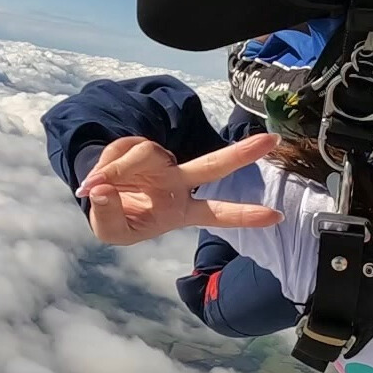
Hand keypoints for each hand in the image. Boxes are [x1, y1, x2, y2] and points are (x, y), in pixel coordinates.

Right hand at [76, 134, 283, 245]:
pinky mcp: (140, 146)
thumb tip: (103, 191)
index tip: (277, 217)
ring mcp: (162, 162)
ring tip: (96, 188)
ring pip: (147, 156)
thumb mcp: (112, 231)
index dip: (246, 216)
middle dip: (243, 153)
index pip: (219, 214)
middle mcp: (179, 182)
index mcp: (182, 210)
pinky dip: (105, 166)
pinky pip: (123, 151)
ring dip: (117, 171)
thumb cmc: (119, 219)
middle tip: (272, 140)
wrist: (97, 195)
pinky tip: (95, 178)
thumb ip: (108, 216)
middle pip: (215, 165)